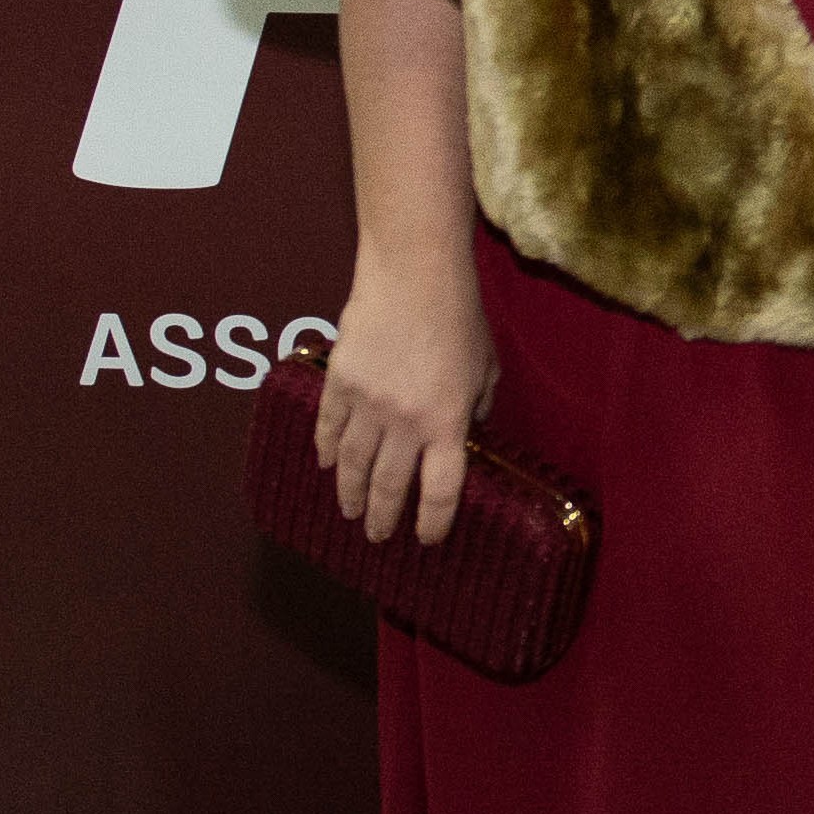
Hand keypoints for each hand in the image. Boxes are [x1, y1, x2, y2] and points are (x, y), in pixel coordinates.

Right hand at [317, 249, 495, 546]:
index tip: (427, 539)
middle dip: (383, 518)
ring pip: (354, 465)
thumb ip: (478, 406)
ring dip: (350, 494)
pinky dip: (327, 452)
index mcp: (447, 423)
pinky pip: (329, 428)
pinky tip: (328, 466)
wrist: (413, 274)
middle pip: (390, 486)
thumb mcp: (485, 367)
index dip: (434, 522)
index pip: (440, 491)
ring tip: (350, 512)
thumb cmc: (459, 316)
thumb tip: (469, 431)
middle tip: (378, 537)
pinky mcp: (339, 383)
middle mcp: (405, 422)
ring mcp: (367, 404)